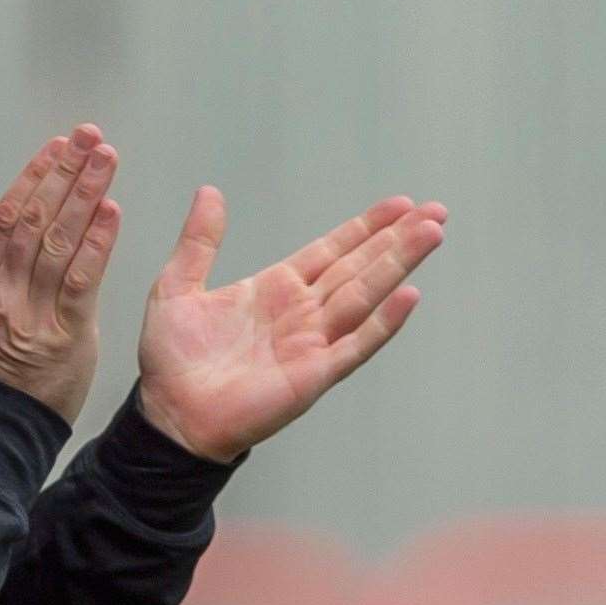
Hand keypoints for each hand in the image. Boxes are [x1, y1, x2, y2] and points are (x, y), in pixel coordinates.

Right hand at [0, 124, 121, 424]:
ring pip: (61, 241)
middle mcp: (2, 288)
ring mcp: (33, 310)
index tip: (56, 145)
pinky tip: (110, 212)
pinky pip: (81, 280)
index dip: (34, 176)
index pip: (7, 214)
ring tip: (106, 160)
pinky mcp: (65, 333)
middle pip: (38, 218)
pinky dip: (97, 243)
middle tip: (90, 138)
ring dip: (87, 195)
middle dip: (66, 172)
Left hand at [136, 188, 446, 461]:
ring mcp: (311, 343)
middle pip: (358, 268)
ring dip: (398, 266)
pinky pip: (355, 344)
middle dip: (397, 240)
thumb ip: (199, 241)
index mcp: (274, 289)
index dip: (364, 228)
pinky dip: (383, 322)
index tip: (400, 204)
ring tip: (432, 234)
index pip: (331, 251)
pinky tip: (408, 296)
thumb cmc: (172, 359)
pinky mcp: (313, 374)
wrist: (168, 413)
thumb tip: (209, 191)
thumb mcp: (176, 286)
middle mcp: (301, 313)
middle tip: (436, 211)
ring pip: (364, 296)